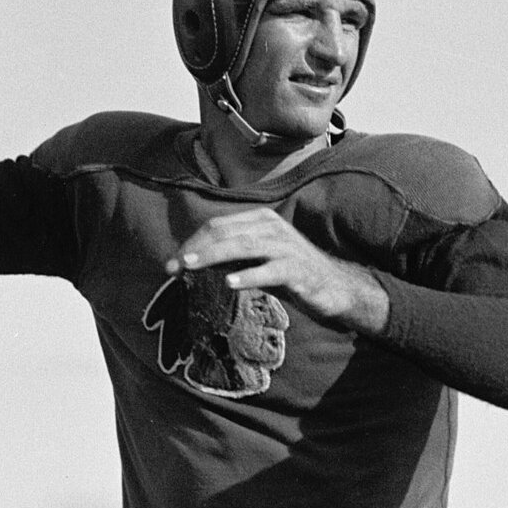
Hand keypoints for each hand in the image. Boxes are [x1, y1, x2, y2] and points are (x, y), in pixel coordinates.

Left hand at [166, 208, 389, 335]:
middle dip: (196, 250)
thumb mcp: (255, 261)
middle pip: (226, 233)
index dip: (192, 242)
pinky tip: (230, 283)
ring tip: (191, 267)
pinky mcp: (297, 270)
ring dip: (214, 256)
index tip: (172, 263)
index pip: (218, 226)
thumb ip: (229, 256)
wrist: (334, 287)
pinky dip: (248, 275)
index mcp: (260, 220)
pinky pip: (269, 271)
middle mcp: (272, 228)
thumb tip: (191, 261)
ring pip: (243, 246)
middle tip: (173, 267)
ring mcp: (286, 247)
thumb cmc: (290, 272)